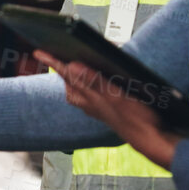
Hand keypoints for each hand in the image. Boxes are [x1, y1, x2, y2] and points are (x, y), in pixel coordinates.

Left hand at [42, 49, 180, 169]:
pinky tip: (91, 83)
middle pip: (69, 80)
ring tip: (66, 65)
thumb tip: (73, 66)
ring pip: (77, 89)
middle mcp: (89, 102)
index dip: (53, 60)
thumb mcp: (115, 96)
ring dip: (72, 76)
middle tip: (51, 55)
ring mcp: (96, 106)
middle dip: (60, 67)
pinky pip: (89, 94)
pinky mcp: (105, 109)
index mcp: (87, 96)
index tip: (39, 51)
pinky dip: (86, 84)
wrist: (150, 138)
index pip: (66, 73)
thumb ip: (93, 81)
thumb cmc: (135, 119)